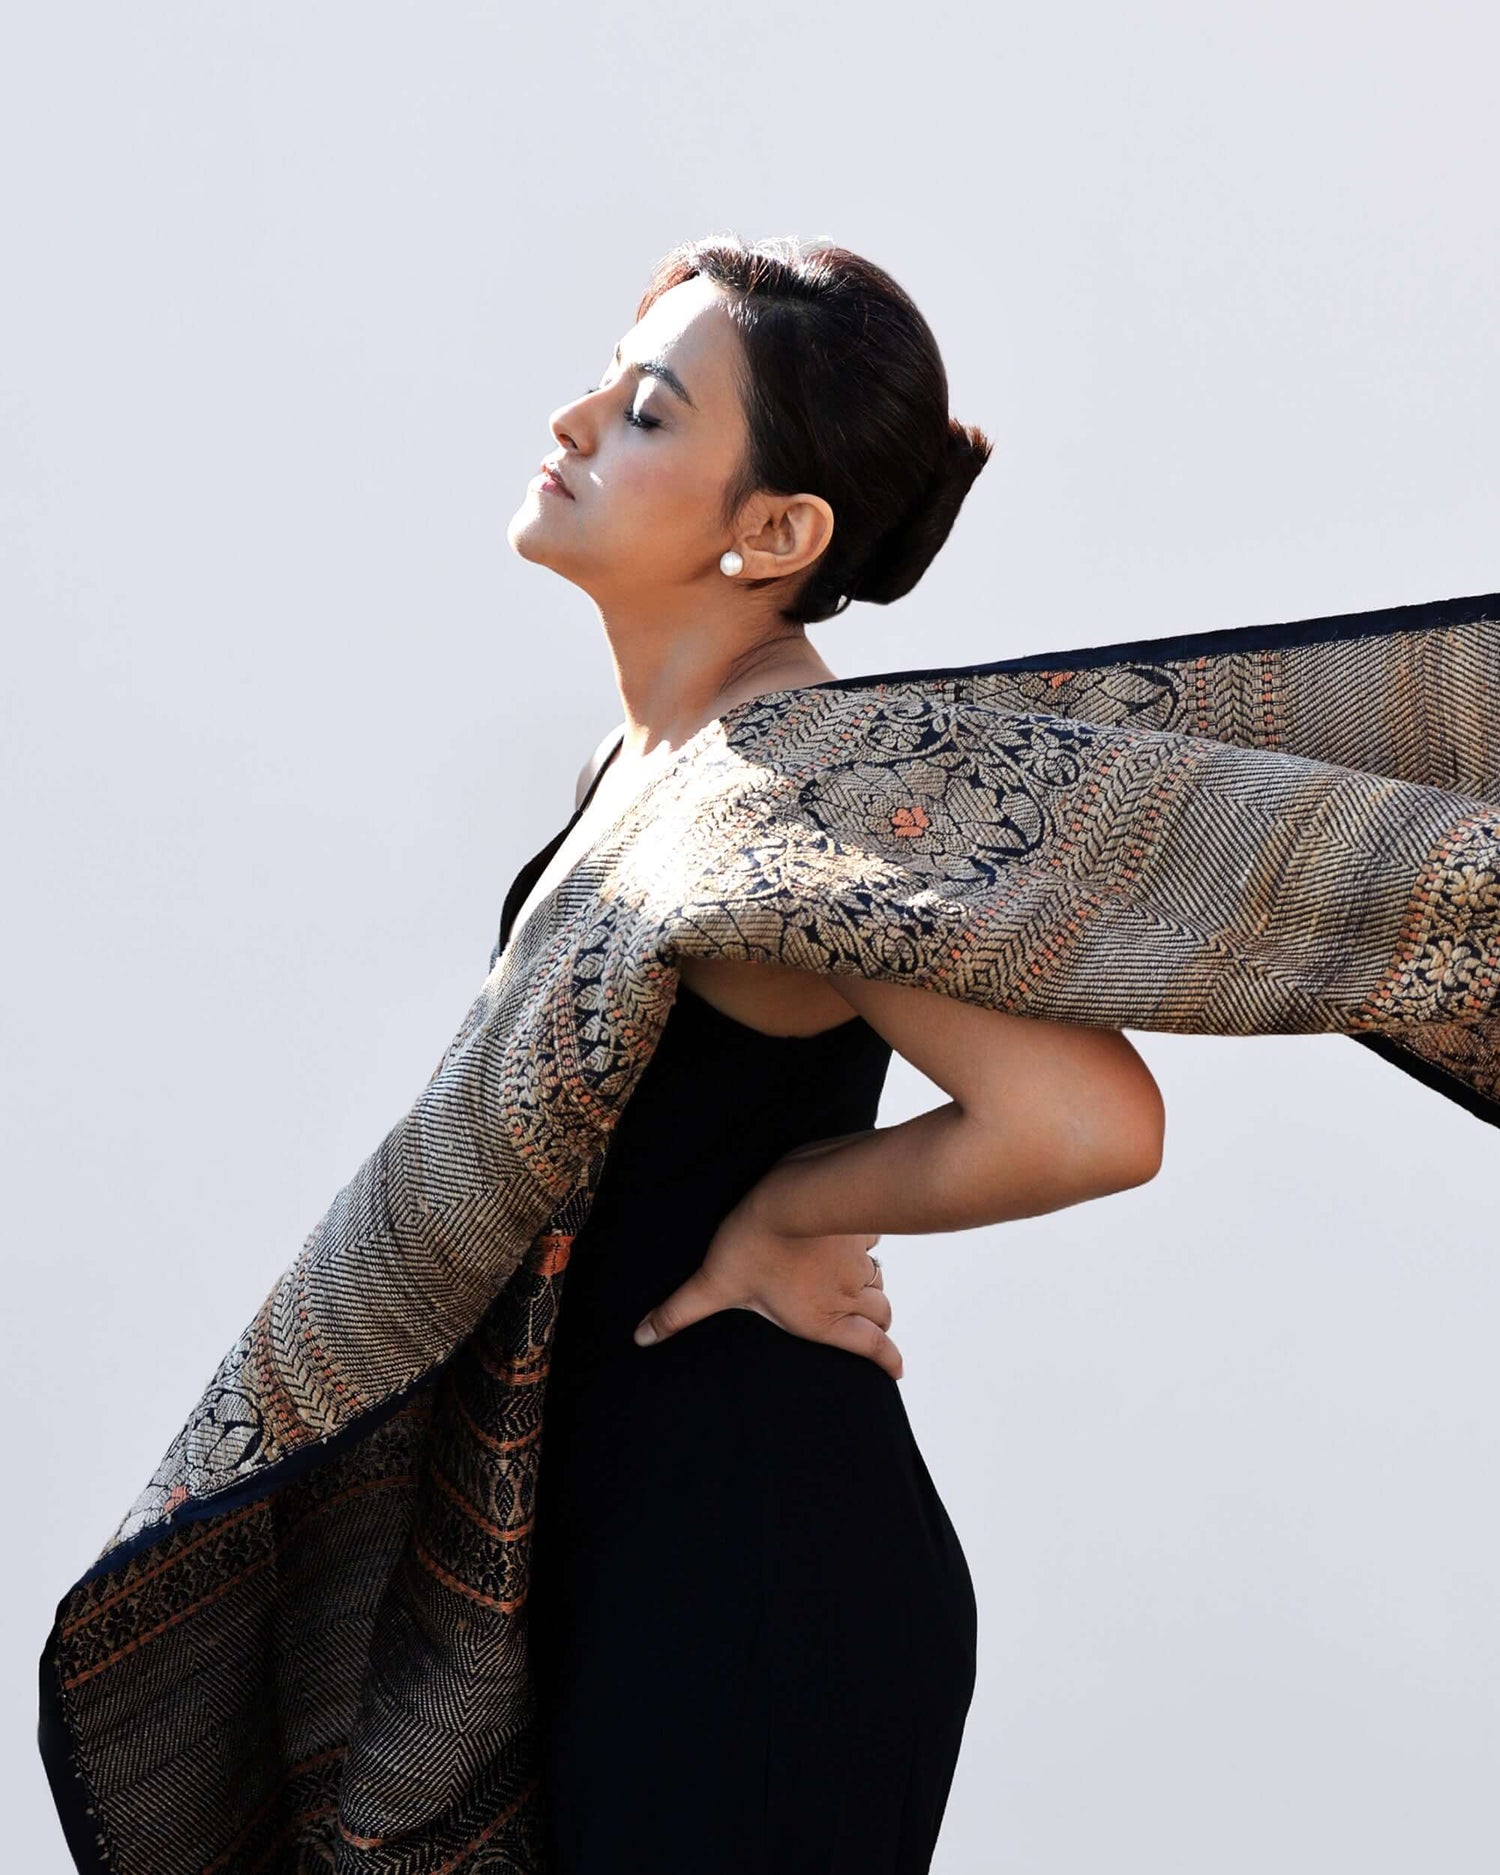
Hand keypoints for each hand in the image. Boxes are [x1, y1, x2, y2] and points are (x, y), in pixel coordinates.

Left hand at [630, 1171, 902, 1379]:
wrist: (792, 1194)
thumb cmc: (753, 1245)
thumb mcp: (712, 1283)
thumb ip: (679, 1313)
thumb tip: (642, 1338)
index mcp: (822, 1319)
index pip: (869, 1347)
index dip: (887, 1361)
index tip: (897, 1371)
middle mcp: (848, 1295)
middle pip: (881, 1314)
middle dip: (879, 1321)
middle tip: (874, 1325)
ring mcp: (859, 1261)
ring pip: (880, 1279)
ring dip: (873, 1284)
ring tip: (858, 1283)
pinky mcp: (861, 1227)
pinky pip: (873, 1240)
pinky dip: (866, 1243)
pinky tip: (854, 1236)